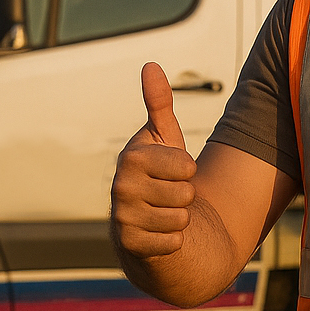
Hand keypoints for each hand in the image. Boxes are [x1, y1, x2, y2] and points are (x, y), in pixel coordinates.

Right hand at [111, 62, 196, 259]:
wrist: (145, 220)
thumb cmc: (160, 173)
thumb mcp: (163, 137)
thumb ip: (160, 103)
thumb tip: (151, 65)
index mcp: (132, 158)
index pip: (186, 166)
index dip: (188, 170)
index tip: (174, 170)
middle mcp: (121, 187)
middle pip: (186, 195)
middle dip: (185, 196)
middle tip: (169, 194)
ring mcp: (123, 217)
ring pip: (181, 220)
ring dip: (180, 219)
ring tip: (164, 212)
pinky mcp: (129, 245)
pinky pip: (173, 243)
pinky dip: (173, 240)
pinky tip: (159, 233)